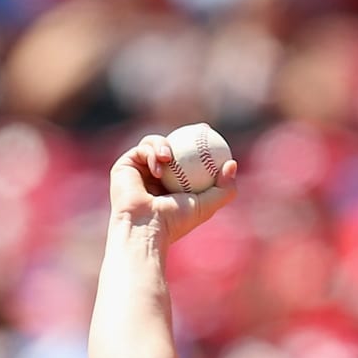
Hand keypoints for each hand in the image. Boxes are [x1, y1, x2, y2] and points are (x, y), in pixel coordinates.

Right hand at [109, 134, 237, 243]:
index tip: (213, 136)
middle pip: (173, 145)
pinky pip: (143, 149)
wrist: (145, 228)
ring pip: (156, 143)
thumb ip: (225, 188)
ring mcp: (141, 169)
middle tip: (202, 129)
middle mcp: (157, 176)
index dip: (201, 145)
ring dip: (165, 145)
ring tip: (169, 156)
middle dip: (187, 133)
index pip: (189, 159)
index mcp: (175, 184)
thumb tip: (232, 163)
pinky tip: (159, 168)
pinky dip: (152, 155)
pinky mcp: (125, 165)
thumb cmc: (176, 220)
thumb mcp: (208, 206)